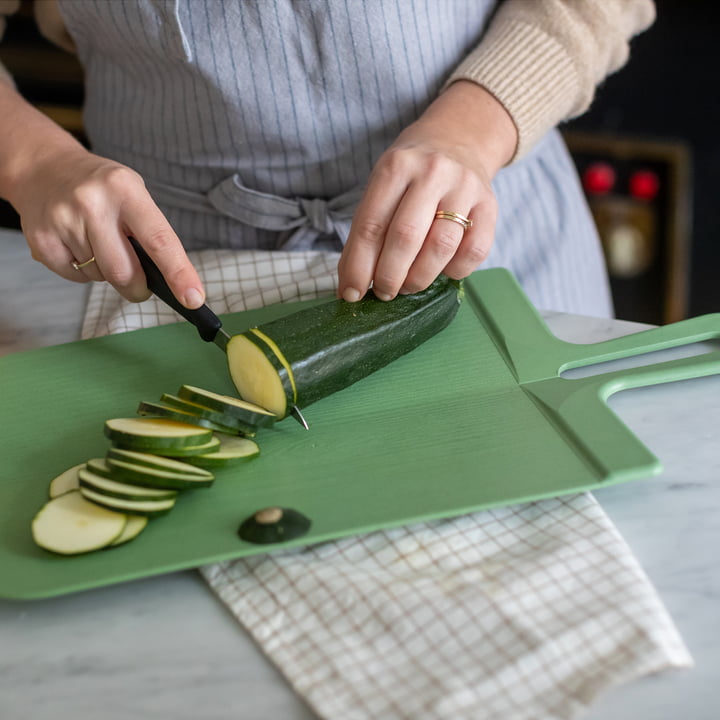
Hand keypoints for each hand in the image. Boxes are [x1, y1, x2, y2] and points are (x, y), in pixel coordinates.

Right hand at [11, 145, 204, 307]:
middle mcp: (93, 203)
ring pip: (99, 276)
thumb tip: (168, 280)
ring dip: (106, 273)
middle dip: (137, 288)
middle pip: (124, 272)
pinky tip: (77, 246)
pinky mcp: (41, 240)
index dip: (179, 273)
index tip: (194, 298)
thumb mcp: (133, 194)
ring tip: (98, 244)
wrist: (44, 168)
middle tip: (139, 285)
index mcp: (126, 190)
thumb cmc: (102, 189)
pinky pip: (75, 277)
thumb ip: (150, 233)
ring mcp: (63, 220)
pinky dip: (83, 271)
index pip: (159, 240)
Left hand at [337, 81, 516, 301]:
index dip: (359, 266)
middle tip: (383, 293)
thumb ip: (369, 228)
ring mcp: (464, 188)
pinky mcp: (490, 206)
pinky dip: (454, 271)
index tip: (351, 293)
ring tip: (407, 286)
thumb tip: (353, 284)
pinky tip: (441, 270)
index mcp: (396, 166)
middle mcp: (431, 172)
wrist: (459, 139)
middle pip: (406, 237)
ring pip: (440, 247)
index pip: (371, 225)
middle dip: (389, 276)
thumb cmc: (412, 172)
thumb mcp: (383, 185)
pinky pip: (474, 252)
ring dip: (419, 278)